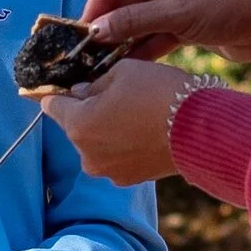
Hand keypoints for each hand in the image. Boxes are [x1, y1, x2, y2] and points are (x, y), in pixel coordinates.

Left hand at [42, 60, 196, 185]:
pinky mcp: (128, 179)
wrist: (200, 130)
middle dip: (87, 110)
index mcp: (77, 124)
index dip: (57, 92)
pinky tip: (144, 130)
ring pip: (96, 142)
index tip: (64, 86)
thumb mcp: (122, 71)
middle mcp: (86, 154)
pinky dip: (124, 144)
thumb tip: (81, 92)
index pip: (50, 105)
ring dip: (106, 129)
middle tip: (114, 94)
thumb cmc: (159, 93)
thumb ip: (93, 83)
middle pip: (75, 126)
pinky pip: (116, 156)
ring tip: (134, 112)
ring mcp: (107, 170)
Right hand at [80, 0, 250, 68]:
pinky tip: (125, 68)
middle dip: (106, 22)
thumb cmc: (231, 6)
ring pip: (132, 17)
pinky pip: (149, 32)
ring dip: (120, 39)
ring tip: (101, 64)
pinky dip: (139, 48)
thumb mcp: (178, 14)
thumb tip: (94, 31)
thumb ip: (133, 21)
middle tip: (88, 52)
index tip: (88, 28)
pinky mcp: (179, 19)